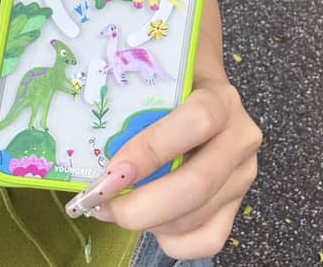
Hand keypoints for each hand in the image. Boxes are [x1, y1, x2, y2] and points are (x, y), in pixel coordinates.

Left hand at [65, 0, 262, 259]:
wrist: (205, 87)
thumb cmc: (173, 83)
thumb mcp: (157, 81)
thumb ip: (133, 106)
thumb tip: (79, 141)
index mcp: (221, 99)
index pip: (194, 123)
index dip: (150, 151)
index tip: (110, 172)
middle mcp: (240, 137)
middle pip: (197, 184)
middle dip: (141, 206)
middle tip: (101, 205)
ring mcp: (243, 173)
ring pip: (198, 217)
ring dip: (149, 223)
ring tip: (116, 208)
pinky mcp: (240, 202)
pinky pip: (209, 239)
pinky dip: (173, 241)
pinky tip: (152, 223)